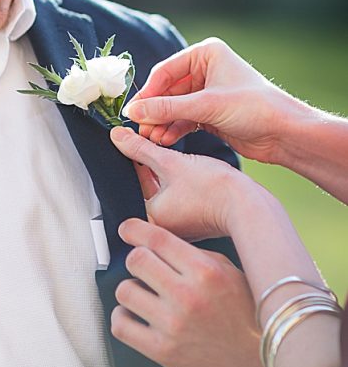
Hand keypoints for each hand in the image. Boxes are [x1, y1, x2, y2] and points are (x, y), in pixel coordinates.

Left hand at [110, 126, 250, 239]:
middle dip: (148, 166)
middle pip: (146, 188)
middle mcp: (163, 229)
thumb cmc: (214, 189)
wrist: (249, 204)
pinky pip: (178, 197)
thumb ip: (140, 148)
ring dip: (165, 172)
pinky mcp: (195, 222)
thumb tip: (118, 137)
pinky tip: (189, 169)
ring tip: (176, 156)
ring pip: (163, 191)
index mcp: (151, 220)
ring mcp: (180, 227)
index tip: (134, 143)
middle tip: (154, 146)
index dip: (132, 158)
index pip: (131, 184)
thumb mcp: (170, 161)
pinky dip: (179, 182)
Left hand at [111, 218, 275, 366]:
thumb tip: (152, 239)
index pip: (156, 238)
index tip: (127, 229)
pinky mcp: (163, 352)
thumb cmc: (244, 309)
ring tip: (144, 292)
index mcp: (205, 271)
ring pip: (125, 290)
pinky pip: (121, 326)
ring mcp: (173, 325)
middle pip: (136, 260)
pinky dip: (122, 317)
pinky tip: (135, 314)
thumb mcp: (226, 268)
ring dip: (131, 288)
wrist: (257, 355)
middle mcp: (188, 296)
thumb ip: (190, 252)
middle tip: (144, 266)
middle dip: (137, 259)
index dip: (134, 229)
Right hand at [124, 37, 299, 160]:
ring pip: (175, 106)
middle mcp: (206, 70)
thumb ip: (167, 108)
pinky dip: (174, 129)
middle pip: (168, 90)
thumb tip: (133, 112)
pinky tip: (164, 140)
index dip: (148, 93)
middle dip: (155, 111)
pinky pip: (184, 119)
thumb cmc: (254, 108)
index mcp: (206, 54)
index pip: (166, 71)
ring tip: (151, 139)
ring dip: (162, 122)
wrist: (286, 134)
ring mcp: (208, 92)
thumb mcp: (206, 106)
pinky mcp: (211, 113)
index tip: (132, 112)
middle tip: (140, 129)